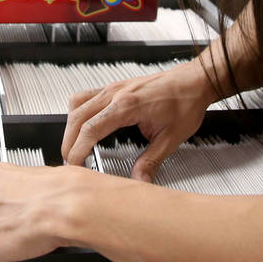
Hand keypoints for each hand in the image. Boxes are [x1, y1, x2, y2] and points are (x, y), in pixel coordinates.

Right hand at [61, 59, 214, 181]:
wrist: (193, 81)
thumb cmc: (185, 102)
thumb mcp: (171, 138)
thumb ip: (151, 161)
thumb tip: (138, 180)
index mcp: (127, 106)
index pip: (90, 129)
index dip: (77, 149)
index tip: (74, 164)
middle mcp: (115, 94)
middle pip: (77, 117)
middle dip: (69, 142)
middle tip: (70, 161)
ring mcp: (113, 88)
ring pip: (77, 104)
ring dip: (70, 126)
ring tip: (73, 145)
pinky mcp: (114, 87)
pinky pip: (85, 96)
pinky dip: (78, 112)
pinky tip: (83, 124)